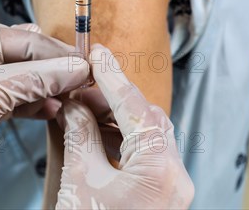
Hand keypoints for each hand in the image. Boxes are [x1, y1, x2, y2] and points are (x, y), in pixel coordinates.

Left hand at [0, 23, 88, 208]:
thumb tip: (74, 69)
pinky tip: (52, 110)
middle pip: (25, 57)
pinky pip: (15, 101)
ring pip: (22, 80)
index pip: (23, 40)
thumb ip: (33, 80)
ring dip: (47, 89)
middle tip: (83, 81)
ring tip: (72, 97)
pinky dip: (34, 106)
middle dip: (53, 69)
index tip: (86, 66)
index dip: (56, 54)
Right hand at [56, 44, 193, 208]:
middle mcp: (174, 178)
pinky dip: (118, 138)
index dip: (111, 77)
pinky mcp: (159, 196)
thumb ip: (79, 133)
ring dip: (114, 118)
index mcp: (160, 172)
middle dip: (112, 97)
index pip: (135, 108)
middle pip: (147, 119)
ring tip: (80, 108)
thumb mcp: (79, 179)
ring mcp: (170, 189)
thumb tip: (74, 105)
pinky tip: (92, 132)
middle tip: (79, 85)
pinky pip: (144, 155)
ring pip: (147, 136)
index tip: (96, 53)